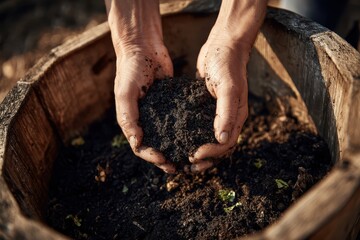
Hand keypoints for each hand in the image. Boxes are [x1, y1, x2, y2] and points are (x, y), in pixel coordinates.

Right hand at [115, 44, 175, 173]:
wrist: (144, 47)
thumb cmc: (130, 69)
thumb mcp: (125, 93)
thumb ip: (128, 117)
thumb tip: (137, 143)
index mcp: (132, 121)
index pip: (140, 147)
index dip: (151, 157)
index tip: (164, 160)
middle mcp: (145, 120)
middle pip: (155, 146)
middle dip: (164, 159)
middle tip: (177, 167)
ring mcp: (159, 113)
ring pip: (167, 137)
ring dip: (175, 149)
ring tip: (187, 158)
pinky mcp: (171, 105)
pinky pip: (178, 121)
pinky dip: (184, 131)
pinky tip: (195, 137)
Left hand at [188, 0, 266, 172]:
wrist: (223, 45)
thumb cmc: (227, 64)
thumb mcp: (228, 87)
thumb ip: (227, 114)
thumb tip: (222, 141)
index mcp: (236, 117)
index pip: (225, 145)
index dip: (211, 154)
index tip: (192, 156)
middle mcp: (228, 118)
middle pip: (218, 147)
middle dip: (204, 159)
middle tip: (186, 166)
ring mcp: (217, 113)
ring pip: (208, 139)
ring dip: (197, 151)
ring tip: (181, 158)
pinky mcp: (205, 106)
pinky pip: (200, 126)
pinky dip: (191, 135)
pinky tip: (178, 138)